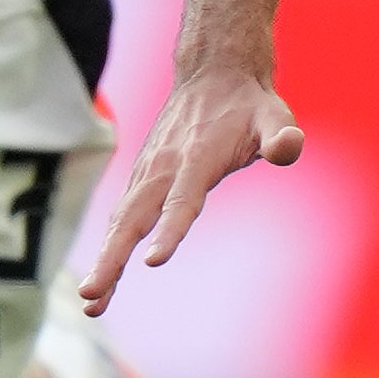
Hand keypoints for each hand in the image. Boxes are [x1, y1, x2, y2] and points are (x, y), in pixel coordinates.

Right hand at [78, 65, 303, 313]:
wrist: (213, 74)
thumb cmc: (248, 105)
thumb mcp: (274, 115)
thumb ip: (281, 134)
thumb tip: (288, 146)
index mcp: (196, 158)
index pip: (182, 200)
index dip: (168, 230)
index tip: (153, 260)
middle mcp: (163, 168)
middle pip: (133, 219)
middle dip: (112, 258)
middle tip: (91, 295)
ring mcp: (147, 174)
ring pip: (120, 223)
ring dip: (104, 262)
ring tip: (90, 303)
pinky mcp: (141, 180)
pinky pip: (121, 219)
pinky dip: (108, 250)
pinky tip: (102, 284)